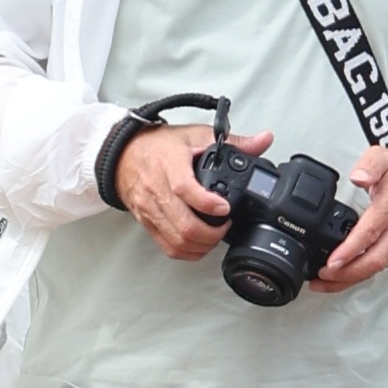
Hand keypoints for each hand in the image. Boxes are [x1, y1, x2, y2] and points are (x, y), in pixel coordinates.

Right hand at [118, 122, 248, 258]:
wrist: (124, 156)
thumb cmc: (159, 146)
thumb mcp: (196, 135)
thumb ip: (232, 141)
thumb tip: (263, 140)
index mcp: (169, 165)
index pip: (185, 189)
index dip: (207, 203)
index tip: (225, 208)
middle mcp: (157, 191)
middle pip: (183, 224)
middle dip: (211, 233)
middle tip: (226, 225)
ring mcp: (150, 210)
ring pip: (176, 240)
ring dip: (201, 245)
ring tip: (216, 236)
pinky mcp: (147, 224)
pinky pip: (167, 247)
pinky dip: (187, 252)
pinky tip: (200, 245)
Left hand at [320, 138, 387, 288]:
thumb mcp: (385, 156)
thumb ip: (369, 164)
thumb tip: (358, 176)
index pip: (371, 232)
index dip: (350, 250)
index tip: (332, 261)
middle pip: (375, 259)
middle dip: (347, 273)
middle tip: (323, 275)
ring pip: (378, 268)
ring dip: (351, 279)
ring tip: (326, 281)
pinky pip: (383, 268)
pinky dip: (363, 275)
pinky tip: (346, 276)